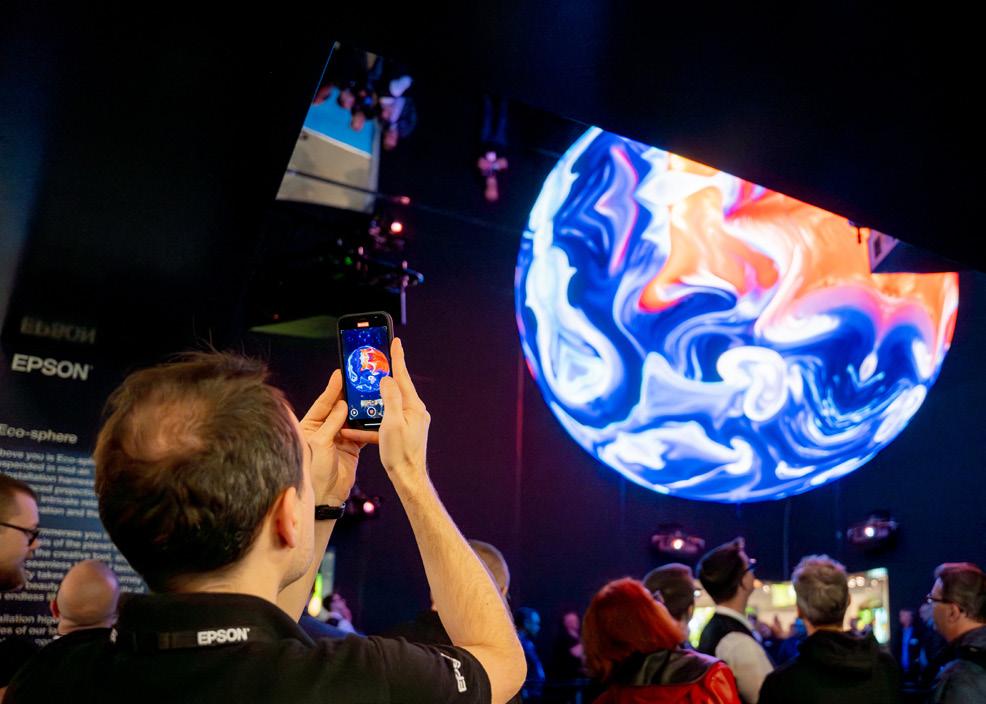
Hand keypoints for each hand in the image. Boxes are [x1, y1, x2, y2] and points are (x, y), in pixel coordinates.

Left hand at [299, 369, 363, 504]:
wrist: (324, 497)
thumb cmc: (313, 471)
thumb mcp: (320, 443)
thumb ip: (332, 422)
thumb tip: (342, 404)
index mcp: (310, 426)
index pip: (323, 402)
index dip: (333, 388)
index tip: (341, 374)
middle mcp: (324, 430)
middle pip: (338, 408)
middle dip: (348, 395)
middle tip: (359, 380)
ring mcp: (339, 438)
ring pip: (351, 418)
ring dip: (360, 408)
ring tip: (370, 394)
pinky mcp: (351, 448)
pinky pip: (361, 432)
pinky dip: (367, 424)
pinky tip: (375, 415)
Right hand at [341, 338, 429, 484]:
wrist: (407, 478)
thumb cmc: (400, 453)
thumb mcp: (392, 422)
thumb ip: (390, 398)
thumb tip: (388, 379)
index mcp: (413, 406)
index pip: (403, 376)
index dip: (397, 358)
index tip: (395, 341)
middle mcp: (414, 412)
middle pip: (396, 389)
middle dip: (384, 377)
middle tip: (376, 362)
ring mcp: (409, 422)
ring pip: (387, 406)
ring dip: (372, 403)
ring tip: (360, 395)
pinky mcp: (402, 433)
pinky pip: (384, 423)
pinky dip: (370, 424)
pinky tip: (353, 428)